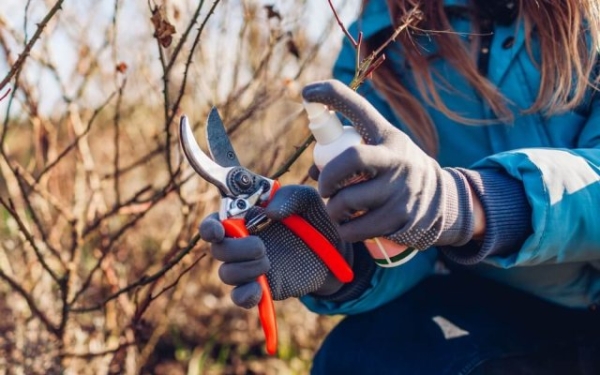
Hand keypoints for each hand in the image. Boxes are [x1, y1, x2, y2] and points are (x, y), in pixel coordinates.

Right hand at [199, 185, 352, 308]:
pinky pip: (240, 297)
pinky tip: (259, 290)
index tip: (219, 231)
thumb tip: (268, 212)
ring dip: (245, 270)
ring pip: (226, 274)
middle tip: (261, 247)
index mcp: (245, 218)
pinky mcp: (261, 287)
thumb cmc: (315, 218)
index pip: (214, 223)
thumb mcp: (307, 200)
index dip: (210, 228)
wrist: (335, 251)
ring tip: (268, 263)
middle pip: (218, 250)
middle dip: (235, 249)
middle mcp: (241, 243)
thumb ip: (290, 196)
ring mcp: (250, 267)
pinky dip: (245, 295)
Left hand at [302, 79, 474, 249]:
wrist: (440, 199)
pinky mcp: (400, 218)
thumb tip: (313, 168)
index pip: (358, 108)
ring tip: (338, 210)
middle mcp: (396, 158)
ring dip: (333, 209)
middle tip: (325, 188)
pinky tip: (349, 225)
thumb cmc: (395, 169)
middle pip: (350, 160)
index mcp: (387, 136)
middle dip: (327, 177)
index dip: (331, 96)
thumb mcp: (382, 148)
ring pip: (347, 201)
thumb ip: (347, 150)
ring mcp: (400, 189)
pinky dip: (345, 229)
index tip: (307, 92)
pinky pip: (356, 229)